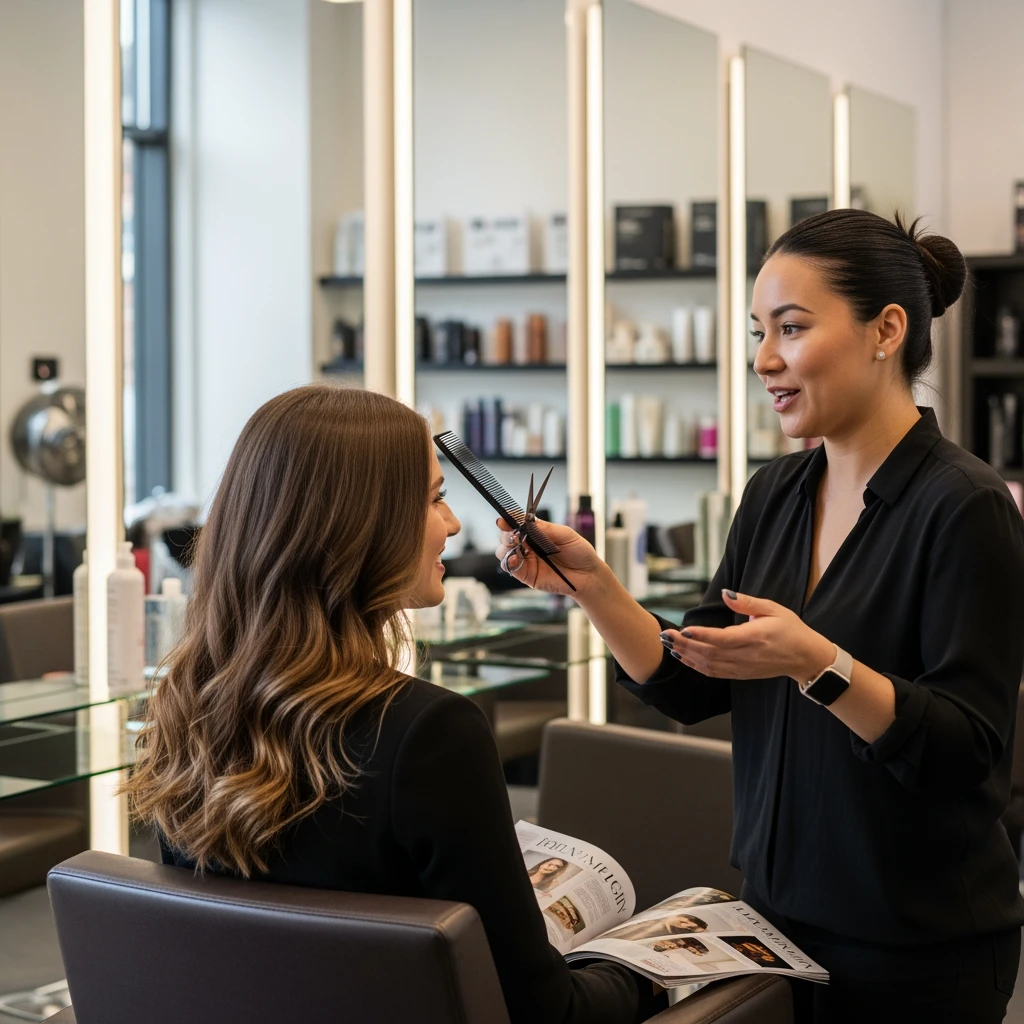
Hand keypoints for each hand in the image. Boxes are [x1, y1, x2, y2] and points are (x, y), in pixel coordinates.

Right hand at [494, 518, 604, 595]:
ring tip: (515, 545)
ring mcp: (526, 560)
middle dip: (506, 534)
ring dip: (505, 547)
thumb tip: (527, 522)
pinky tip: (515, 558)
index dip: (509, 520)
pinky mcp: (526, 575)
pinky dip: (508, 562)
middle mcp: (529, 545)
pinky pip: (511, 568)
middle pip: (507, 537)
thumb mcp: (566, 535)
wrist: (588, 575)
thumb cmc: (580, 553)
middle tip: (512, 533)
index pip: (518, 524)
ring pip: (504, 552)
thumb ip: (546, 529)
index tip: (505, 519)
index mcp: (537, 533)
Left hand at [659, 589, 834, 682]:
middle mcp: (746, 656)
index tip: (684, 629)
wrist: (805, 658)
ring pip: (709, 665)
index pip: (722, 639)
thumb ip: (748, 602)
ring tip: (668, 644)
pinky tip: (683, 657)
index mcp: (755, 637)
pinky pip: (714, 673)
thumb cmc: (791, 629)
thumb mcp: (774, 608)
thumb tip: (727, 593)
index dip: (701, 636)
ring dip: (686, 655)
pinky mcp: (740, 674)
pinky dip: (696, 666)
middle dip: (685, 645)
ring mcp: (743, 668)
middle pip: (710, 653)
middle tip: (665, 635)